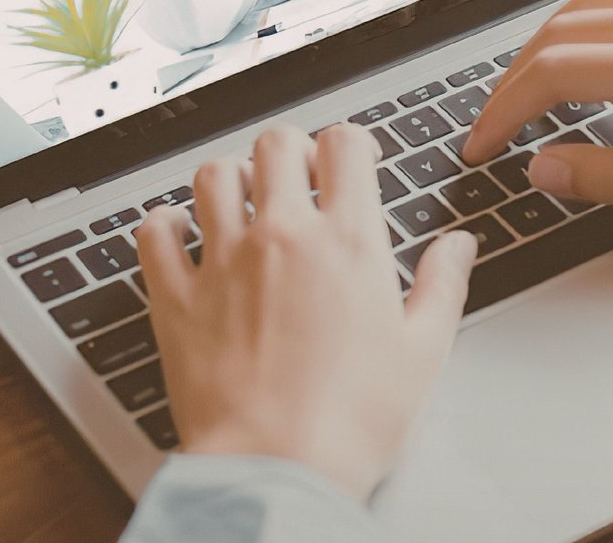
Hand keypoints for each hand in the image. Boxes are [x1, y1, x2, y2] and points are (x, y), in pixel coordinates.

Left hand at [135, 125, 476, 499]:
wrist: (278, 469)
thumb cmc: (351, 421)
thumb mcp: (424, 351)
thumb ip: (442, 285)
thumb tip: (458, 246)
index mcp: (349, 242)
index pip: (346, 145)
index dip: (352, 143)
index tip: (353, 160)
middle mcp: (283, 237)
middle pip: (277, 145)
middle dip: (292, 150)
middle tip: (299, 176)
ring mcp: (223, 262)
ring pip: (214, 176)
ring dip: (231, 177)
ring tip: (242, 199)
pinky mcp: (176, 298)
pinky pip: (155, 233)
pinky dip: (164, 223)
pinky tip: (180, 233)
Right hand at [462, 0, 612, 233]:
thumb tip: (544, 167)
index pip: (554, 71)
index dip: (503, 109)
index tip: (481, 146)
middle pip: (562, 29)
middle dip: (513, 78)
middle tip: (492, 127)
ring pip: (593, 4)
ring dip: (546, 44)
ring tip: (526, 94)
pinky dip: (587, 26)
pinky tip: (587, 59)